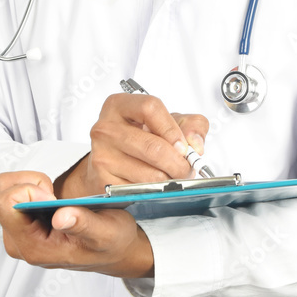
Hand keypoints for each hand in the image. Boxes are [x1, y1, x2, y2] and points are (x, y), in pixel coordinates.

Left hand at [0, 171, 153, 278]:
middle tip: (54, 194)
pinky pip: (13, 194)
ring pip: (5, 192)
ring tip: (54, 197)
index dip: (28, 190)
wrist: (113, 252)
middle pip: (1, 195)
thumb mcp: (106, 233)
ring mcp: (19, 233)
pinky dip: (33, 188)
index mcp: (34, 247)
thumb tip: (60, 216)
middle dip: (29, 184)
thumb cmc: (110, 244)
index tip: (52, 196)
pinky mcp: (22, 224)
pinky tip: (52, 200)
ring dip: (31, 185)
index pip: (5, 205)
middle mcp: (19, 242)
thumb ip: (83, 224)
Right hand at [55, 93, 209, 197]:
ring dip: (170, 180)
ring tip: (173, 176)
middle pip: (152, 146)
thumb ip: (191, 124)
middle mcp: (106, 128)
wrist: (111, 161)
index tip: (184, 146)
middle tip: (187, 168)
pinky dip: (155, 191)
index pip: (150, 108)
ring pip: (150, 174)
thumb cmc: (140, 138)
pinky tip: (155, 184)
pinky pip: (140, 190)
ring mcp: (101, 154)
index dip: (172, 129)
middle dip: (178, 163)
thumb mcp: (168, 122)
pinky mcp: (103, 180)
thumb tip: (195, 144)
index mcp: (119, 105)